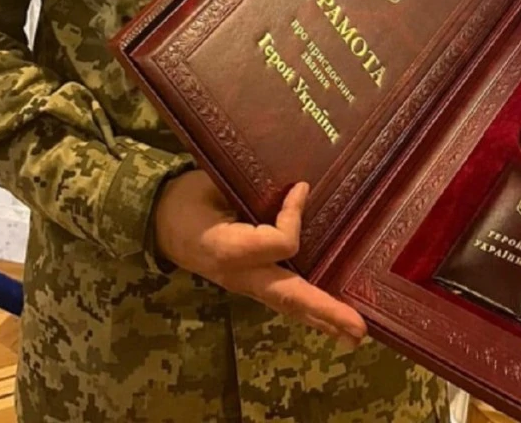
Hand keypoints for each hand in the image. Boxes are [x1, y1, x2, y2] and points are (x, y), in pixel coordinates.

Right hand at [153, 170, 365, 347]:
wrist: (161, 222)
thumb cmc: (188, 199)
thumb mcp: (213, 185)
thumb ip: (251, 187)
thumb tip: (300, 185)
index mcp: (227, 249)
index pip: (278, 244)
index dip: (294, 217)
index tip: (301, 188)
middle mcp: (239, 275)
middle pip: (290, 297)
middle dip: (325, 312)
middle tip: (358, 330)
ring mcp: (245, 286)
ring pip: (288, 306)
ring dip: (323, 320)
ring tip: (353, 335)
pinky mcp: (251, 286)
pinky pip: (283, 301)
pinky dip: (309, 312)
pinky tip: (330, 322)